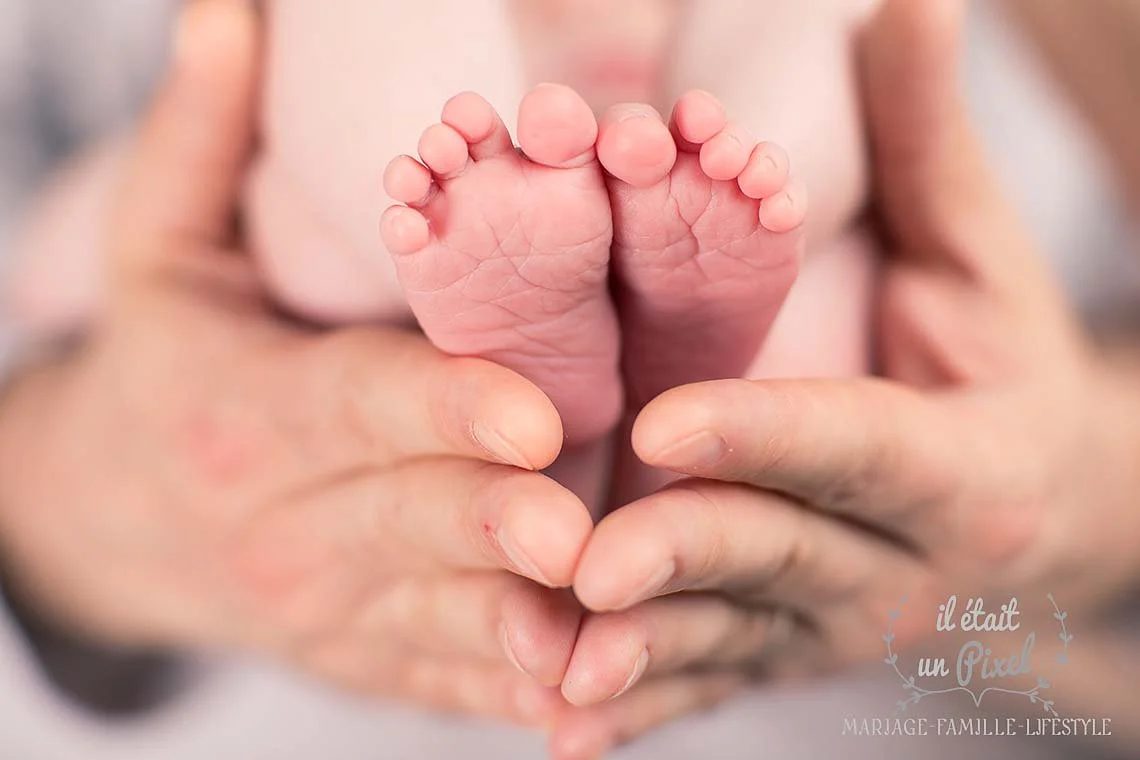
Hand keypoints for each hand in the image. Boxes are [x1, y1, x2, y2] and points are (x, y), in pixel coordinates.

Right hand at [0, 0, 592, 723]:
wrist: (126, 521)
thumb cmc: (172, 364)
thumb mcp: (160, 253)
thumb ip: (199, 141)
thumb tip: (224, 8)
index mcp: (249, 414)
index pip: (352, 406)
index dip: (438, 410)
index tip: (528, 413)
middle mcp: (290, 524)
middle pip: (403, 521)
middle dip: (490, 526)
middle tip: (573, 526)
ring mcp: (332, 609)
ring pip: (435, 622)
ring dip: (518, 635)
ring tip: (606, 637)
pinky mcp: (369, 659)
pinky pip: (444, 684)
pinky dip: (509, 697)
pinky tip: (584, 705)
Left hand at [534, 0, 1139, 750]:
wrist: (1046, 513)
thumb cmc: (995, 363)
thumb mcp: (976, 256)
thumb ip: (924, 145)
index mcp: (962, 463)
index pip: (858, 447)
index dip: (772, 436)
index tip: (672, 423)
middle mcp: (902, 565)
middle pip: (786, 555)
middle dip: (691, 557)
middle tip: (591, 561)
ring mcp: (839, 626)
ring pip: (738, 639)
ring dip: (650, 658)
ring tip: (562, 669)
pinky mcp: (787, 652)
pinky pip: (712, 686)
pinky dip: (644, 710)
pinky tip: (563, 731)